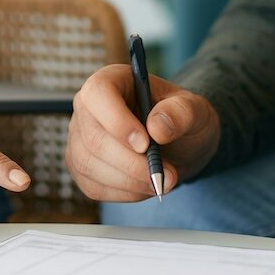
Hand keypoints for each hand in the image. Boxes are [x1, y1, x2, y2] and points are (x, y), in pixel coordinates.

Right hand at [66, 64, 219, 200]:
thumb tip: (157, 128)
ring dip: (130, 182)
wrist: (178, 145)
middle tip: (166, 175)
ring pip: (89, 165)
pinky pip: (93, 186)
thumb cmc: (181, 121)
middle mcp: (88, 108)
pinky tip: (145, 186)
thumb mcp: (195, 110)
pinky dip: (124, 193)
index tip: (145, 144)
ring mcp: (79, 139)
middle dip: (131, 164)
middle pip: (93, 138)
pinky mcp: (81, 167)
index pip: (98, 95)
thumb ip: (181, 113)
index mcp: (112, 81)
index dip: (117, 121)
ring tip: (162, 181)